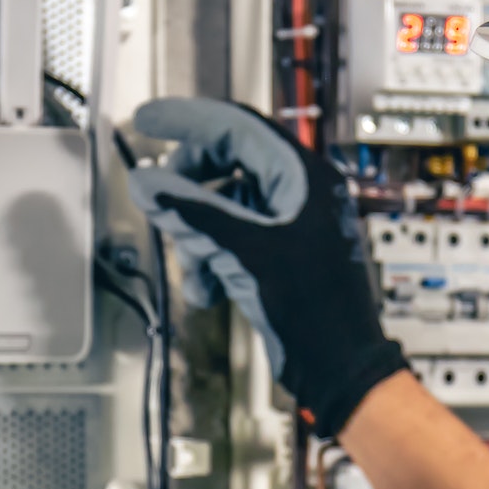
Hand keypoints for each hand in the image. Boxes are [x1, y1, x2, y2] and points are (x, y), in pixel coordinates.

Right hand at [128, 97, 407, 437]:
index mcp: (306, 176)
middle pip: (228, 163)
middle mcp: (301, 192)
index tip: (148, 120)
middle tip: (164, 203)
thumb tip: (148, 182)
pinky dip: (213, 258)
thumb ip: (193, 211)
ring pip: (225, 205)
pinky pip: (233, 237)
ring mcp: (291, 222)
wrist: (340, 368)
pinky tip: (211, 289)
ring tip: (198, 268)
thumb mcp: (246, 252)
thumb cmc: (317, 313)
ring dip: (199, 236)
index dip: (188, 121)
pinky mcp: (280, 253)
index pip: (238, 126)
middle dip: (191, 190)